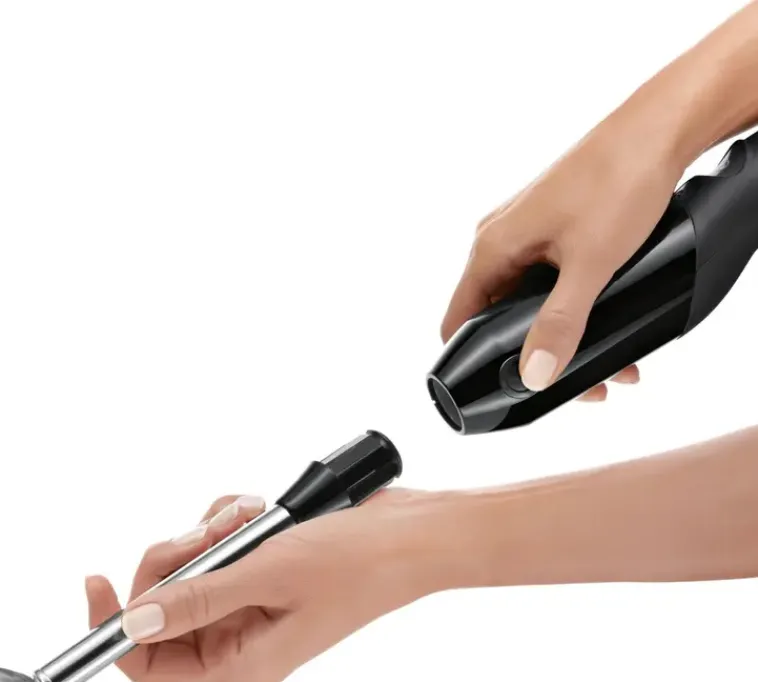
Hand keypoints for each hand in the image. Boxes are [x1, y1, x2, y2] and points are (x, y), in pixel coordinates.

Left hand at [86, 489, 449, 681]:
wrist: (408, 533)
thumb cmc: (359, 565)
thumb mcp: (271, 576)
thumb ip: (200, 599)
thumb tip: (136, 618)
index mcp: (241, 662)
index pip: (150, 662)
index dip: (116, 625)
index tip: (98, 582)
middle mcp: (241, 635)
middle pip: (166, 604)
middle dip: (176, 558)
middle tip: (206, 535)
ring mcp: (251, 597)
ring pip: (193, 565)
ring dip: (209, 532)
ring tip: (246, 518)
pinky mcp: (262, 565)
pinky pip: (221, 542)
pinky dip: (230, 520)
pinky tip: (257, 511)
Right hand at [441, 112, 685, 400]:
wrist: (657, 129)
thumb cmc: (617, 178)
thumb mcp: (590, 265)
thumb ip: (560, 324)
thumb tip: (533, 373)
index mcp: (492, 247)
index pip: (459, 318)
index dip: (473, 358)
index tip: (504, 386)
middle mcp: (502, 241)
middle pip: (498, 317)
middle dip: (534, 356)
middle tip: (579, 384)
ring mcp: (527, 235)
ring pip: (530, 303)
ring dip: (562, 336)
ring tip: (609, 364)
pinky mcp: (553, 231)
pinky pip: (550, 283)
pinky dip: (573, 309)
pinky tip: (607, 324)